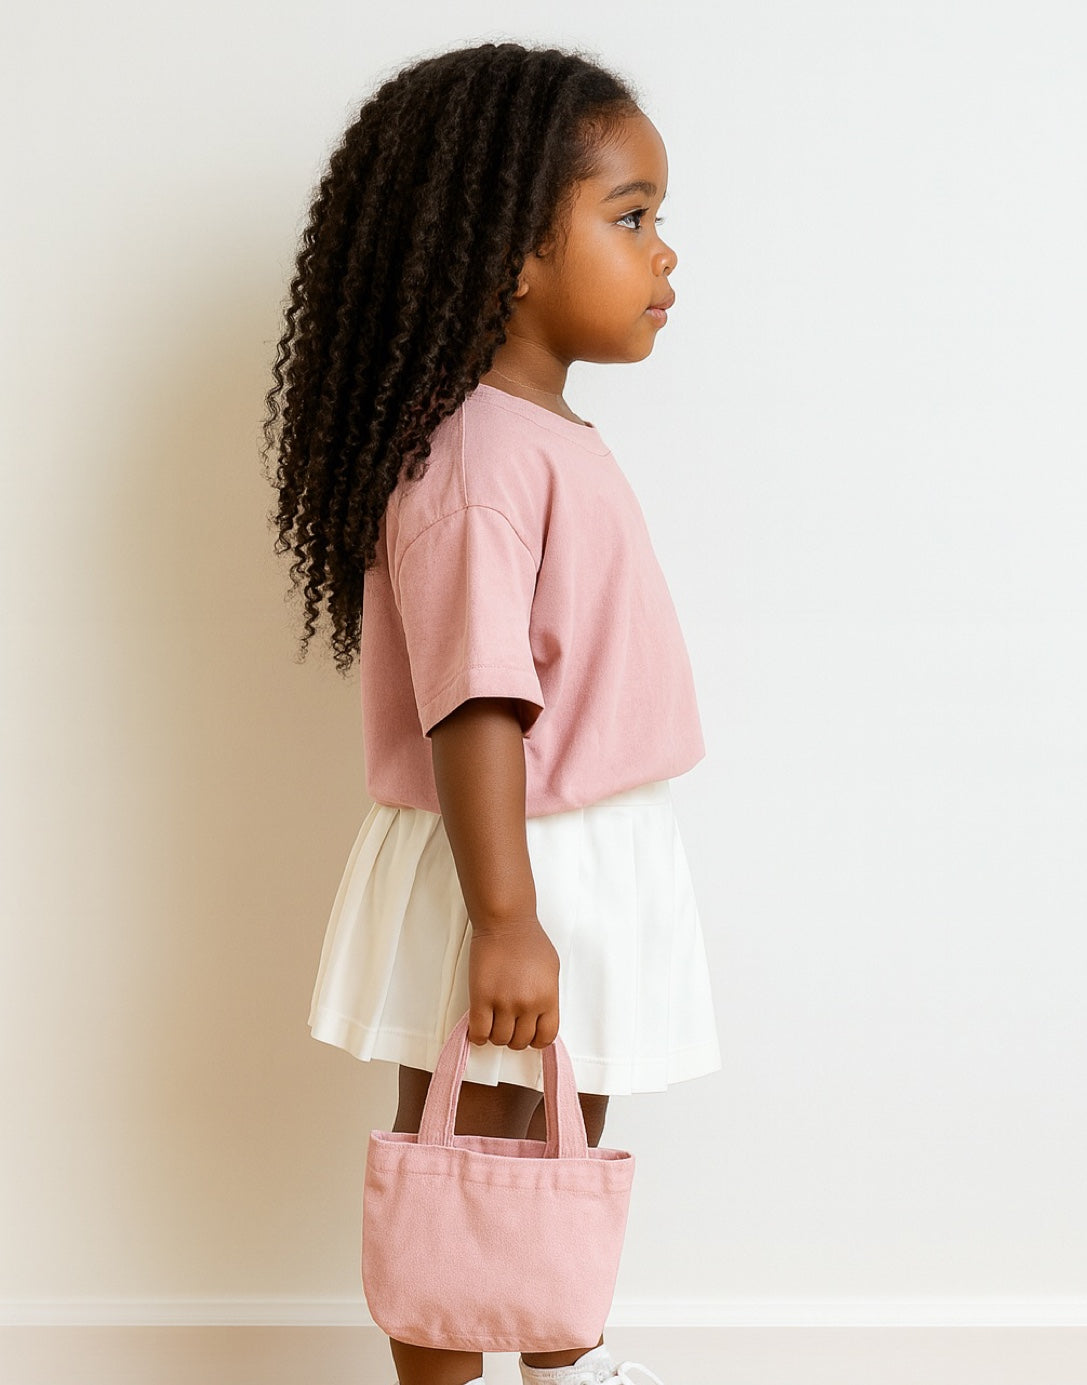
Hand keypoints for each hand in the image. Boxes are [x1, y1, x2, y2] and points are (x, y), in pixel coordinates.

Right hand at [467, 920, 559, 1049]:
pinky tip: (478, 1028)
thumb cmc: (529, 941)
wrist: (506, 923)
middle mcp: (528, 1004)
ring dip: (496, 1035)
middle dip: (514, 1037)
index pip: (546, 1037)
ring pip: (499, 1039)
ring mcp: (504, 1002)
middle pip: (520, 1041)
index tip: (529, 1034)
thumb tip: (540, 1016)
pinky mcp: (482, 998)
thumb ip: (547, 996)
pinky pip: (479, 1031)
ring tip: (493, 1022)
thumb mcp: (551, 971)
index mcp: (548, 998)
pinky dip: (478, 1036)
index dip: (536, 1040)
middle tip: (508, 1025)